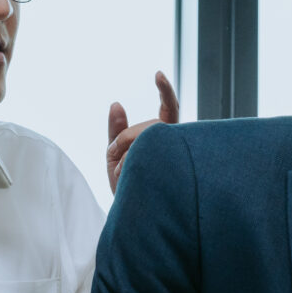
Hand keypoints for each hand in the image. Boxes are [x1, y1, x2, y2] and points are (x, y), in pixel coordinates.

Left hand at [107, 70, 179, 191]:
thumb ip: (116, 131)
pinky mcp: (174, 170)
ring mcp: (177, 156)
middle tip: (114, 156)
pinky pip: (150, 155)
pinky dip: (131, 163)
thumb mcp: (115, 156)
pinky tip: (126, 175)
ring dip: (128, 154)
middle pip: (153, 125)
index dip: (166, 91)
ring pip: (151, 139)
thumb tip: (116, 103)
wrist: (135, 218)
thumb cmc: (129, 188)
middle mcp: (177, 144)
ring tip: (123, 175)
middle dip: (127, 137)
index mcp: (166, 137)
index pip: (170, 108)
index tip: (158, 74)